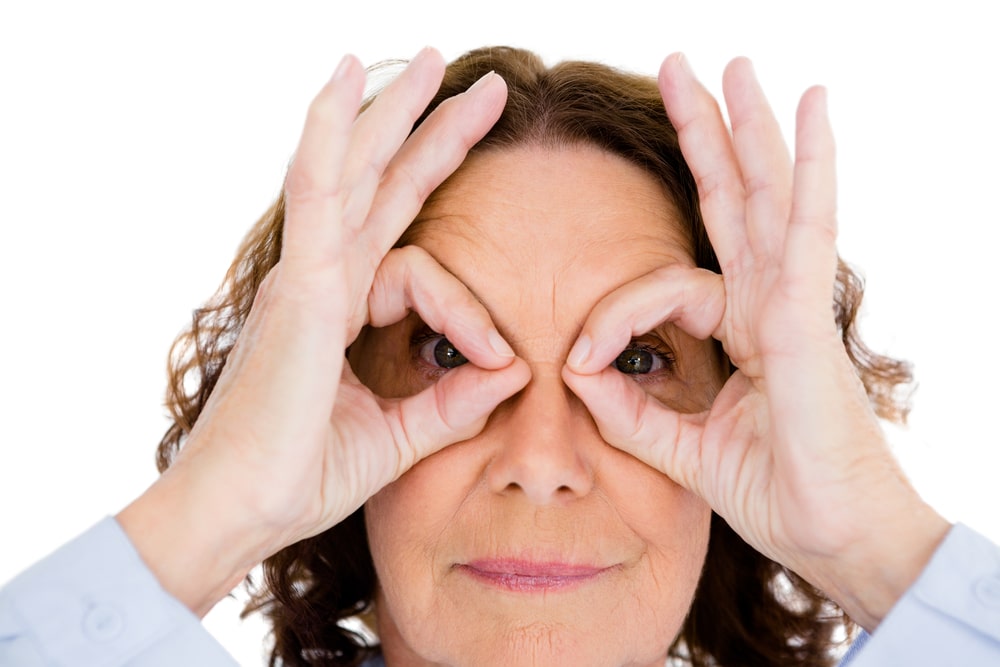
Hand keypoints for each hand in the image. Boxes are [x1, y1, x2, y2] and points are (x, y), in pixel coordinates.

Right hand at [118, 49, 527, 615]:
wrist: (240, 513)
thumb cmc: (300, 478)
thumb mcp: (396, 437)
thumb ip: (451, 403)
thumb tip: (512, 371)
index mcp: (340, 309)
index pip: (409, 246)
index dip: (463, 268)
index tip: (506, 353)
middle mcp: (321, 279)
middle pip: (380, 184)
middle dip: (426, 130)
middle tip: (472, 83)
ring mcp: (306, 276)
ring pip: (351, 171)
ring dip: (390, 112)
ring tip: (429, 60)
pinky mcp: (298, 289)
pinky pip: (315, 195)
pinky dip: (328, 136)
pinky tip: (346, 82)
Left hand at [563, 54, 948, 630]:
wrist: (836, 540)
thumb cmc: (778, 494)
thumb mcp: (682, 449)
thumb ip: (630, 411)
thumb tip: (575, 372)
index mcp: (741, 331)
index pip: (667, 285)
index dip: (613, 313)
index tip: (576, 362)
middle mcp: (767, 303)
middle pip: (731, 202)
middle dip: (705, 136)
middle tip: (682, 72)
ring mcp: (792, 303)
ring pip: (767, 196)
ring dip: (749, 127)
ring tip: (735, 64)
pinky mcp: (807, 317)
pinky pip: (805, 228)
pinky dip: (810, 166)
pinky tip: (810, 106)